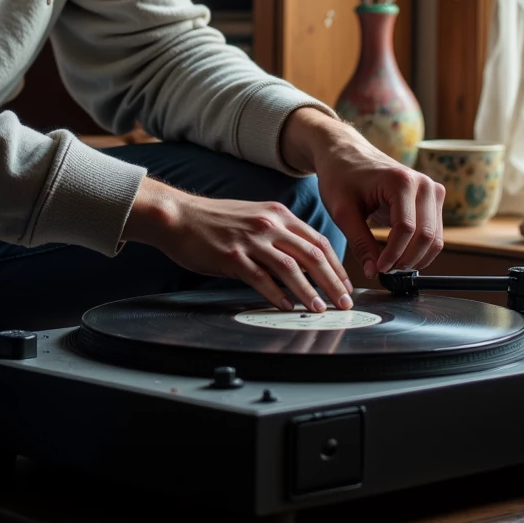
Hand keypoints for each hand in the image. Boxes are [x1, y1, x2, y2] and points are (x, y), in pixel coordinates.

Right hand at [122, 180, 352, 312]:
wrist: (177, 215)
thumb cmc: (213, 220)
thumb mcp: (253, 217)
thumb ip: (278, 234)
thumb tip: (300, 262)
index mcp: (278, 214)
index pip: (318, 241)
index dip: (336, 266)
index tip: (345, 285)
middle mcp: (269, 224)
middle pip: (312, 255)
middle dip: (332, 282)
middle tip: (343, 302)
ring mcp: (251, 240)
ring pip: (291, 268)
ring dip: (309, 291)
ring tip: (319, 309)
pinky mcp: (232, 256)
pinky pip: (261, 279)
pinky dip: (277, 295)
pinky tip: (286, 307)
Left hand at [281, 108, 443, 280]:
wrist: (346, 153)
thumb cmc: (340, 176)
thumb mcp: (342, 211)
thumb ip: (360, 243)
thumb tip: (373, 273)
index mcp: (401, 181)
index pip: (406, 229)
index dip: (393, 255)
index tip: (378, 269)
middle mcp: (423, 184)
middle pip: (426, 236)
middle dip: (406, 259)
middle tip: (384, 271)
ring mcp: (432, 189)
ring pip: (434, 237)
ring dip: (416, 258)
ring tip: (390, 265)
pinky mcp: (433, 197)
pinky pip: (434, 232)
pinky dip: (420, 249)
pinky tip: (399, 256)